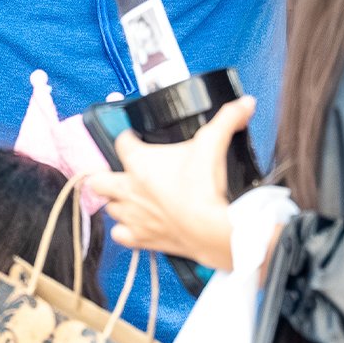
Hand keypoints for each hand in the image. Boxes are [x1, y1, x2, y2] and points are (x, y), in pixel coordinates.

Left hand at [84, 96, 255, 271]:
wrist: (211, 230)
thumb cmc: (205, 188)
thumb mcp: (214, 143)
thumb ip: (227, 119)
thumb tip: (244, 103)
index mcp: (139, 162)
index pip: (121, 141)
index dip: (128, 136)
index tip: (136, 137)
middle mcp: (129, 189)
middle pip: (98, 180)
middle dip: (106, 174)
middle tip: (121, 171)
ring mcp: (133, 216)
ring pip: (109, 208)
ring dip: (117, 202)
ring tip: (131, 197)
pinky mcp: (141, 239)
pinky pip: (120, 235)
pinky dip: (125, 231)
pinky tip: (137, 224)